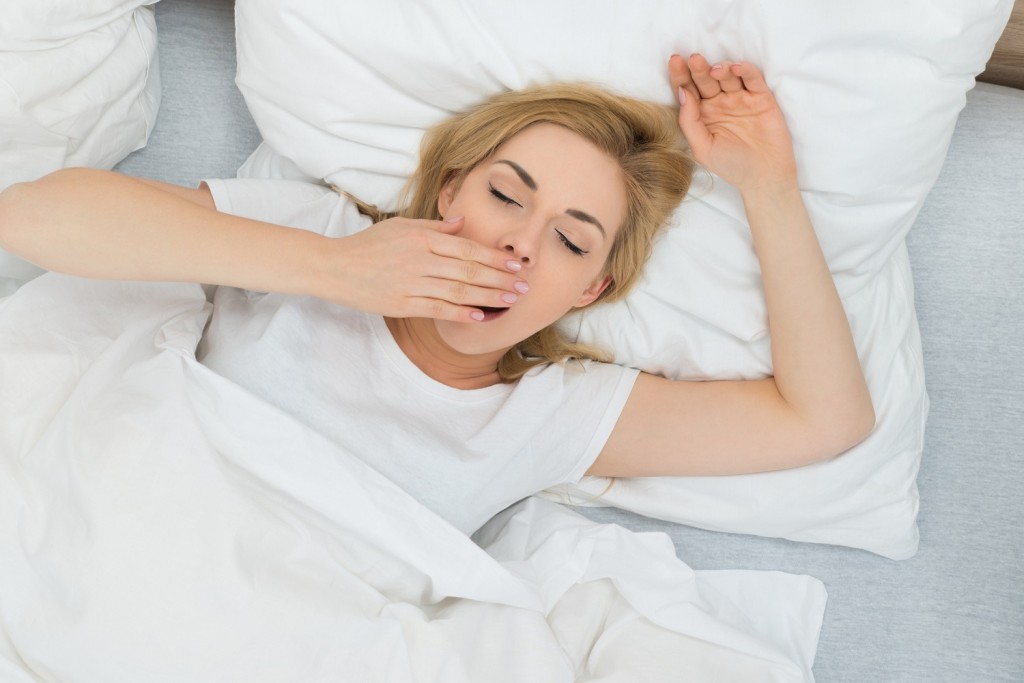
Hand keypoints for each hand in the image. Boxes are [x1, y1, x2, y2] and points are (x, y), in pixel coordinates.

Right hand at [320, 216, 527, 321]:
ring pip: (458, 291)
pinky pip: (438, 309)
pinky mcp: (402, 304)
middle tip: (524, 286)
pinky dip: (461, 314)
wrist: (334, 267)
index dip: (495, 258)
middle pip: (469, 271)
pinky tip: (481, 316)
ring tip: (511, 301)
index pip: (468, 249)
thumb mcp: (401, 226)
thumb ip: (435, 227)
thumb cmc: (369, 245)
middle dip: (500, 279)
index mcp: (422, 238)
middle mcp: (420, 260)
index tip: (516, 264)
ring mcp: (411, 283)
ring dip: (489, 298)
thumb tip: (464, 223)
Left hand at [669, 54, 796, 193]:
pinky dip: (745, 70)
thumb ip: (689, 121)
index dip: (681, 76)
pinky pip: (752, 79)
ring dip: (721, 68)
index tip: (675, 61)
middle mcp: (720, 103)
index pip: (689, 90)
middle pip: (706, 80)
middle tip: (694, 60)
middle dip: (699, 69)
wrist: (764, 176)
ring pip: (728, 76)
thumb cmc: (730, 165)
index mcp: (703, 114)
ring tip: (715, 70)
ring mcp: (741, 99)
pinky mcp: (761, 98)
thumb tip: (682, 92)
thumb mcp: (703, 148)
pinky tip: (736, 68)